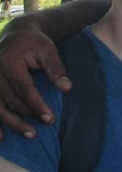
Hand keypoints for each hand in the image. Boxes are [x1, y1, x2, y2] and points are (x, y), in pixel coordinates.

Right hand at [0, 19, 67, 139]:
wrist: (16, 34)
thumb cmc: (34, 42)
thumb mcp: (48, 50)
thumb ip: (56, 69)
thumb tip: (66, 88)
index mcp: (8, 61)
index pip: (23, 89)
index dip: (36, 105)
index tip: (50, 118)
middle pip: (10, 100)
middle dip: (28, 115)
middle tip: (47, 124)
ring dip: (11, 123)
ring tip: (30, 134)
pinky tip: (1, 138)